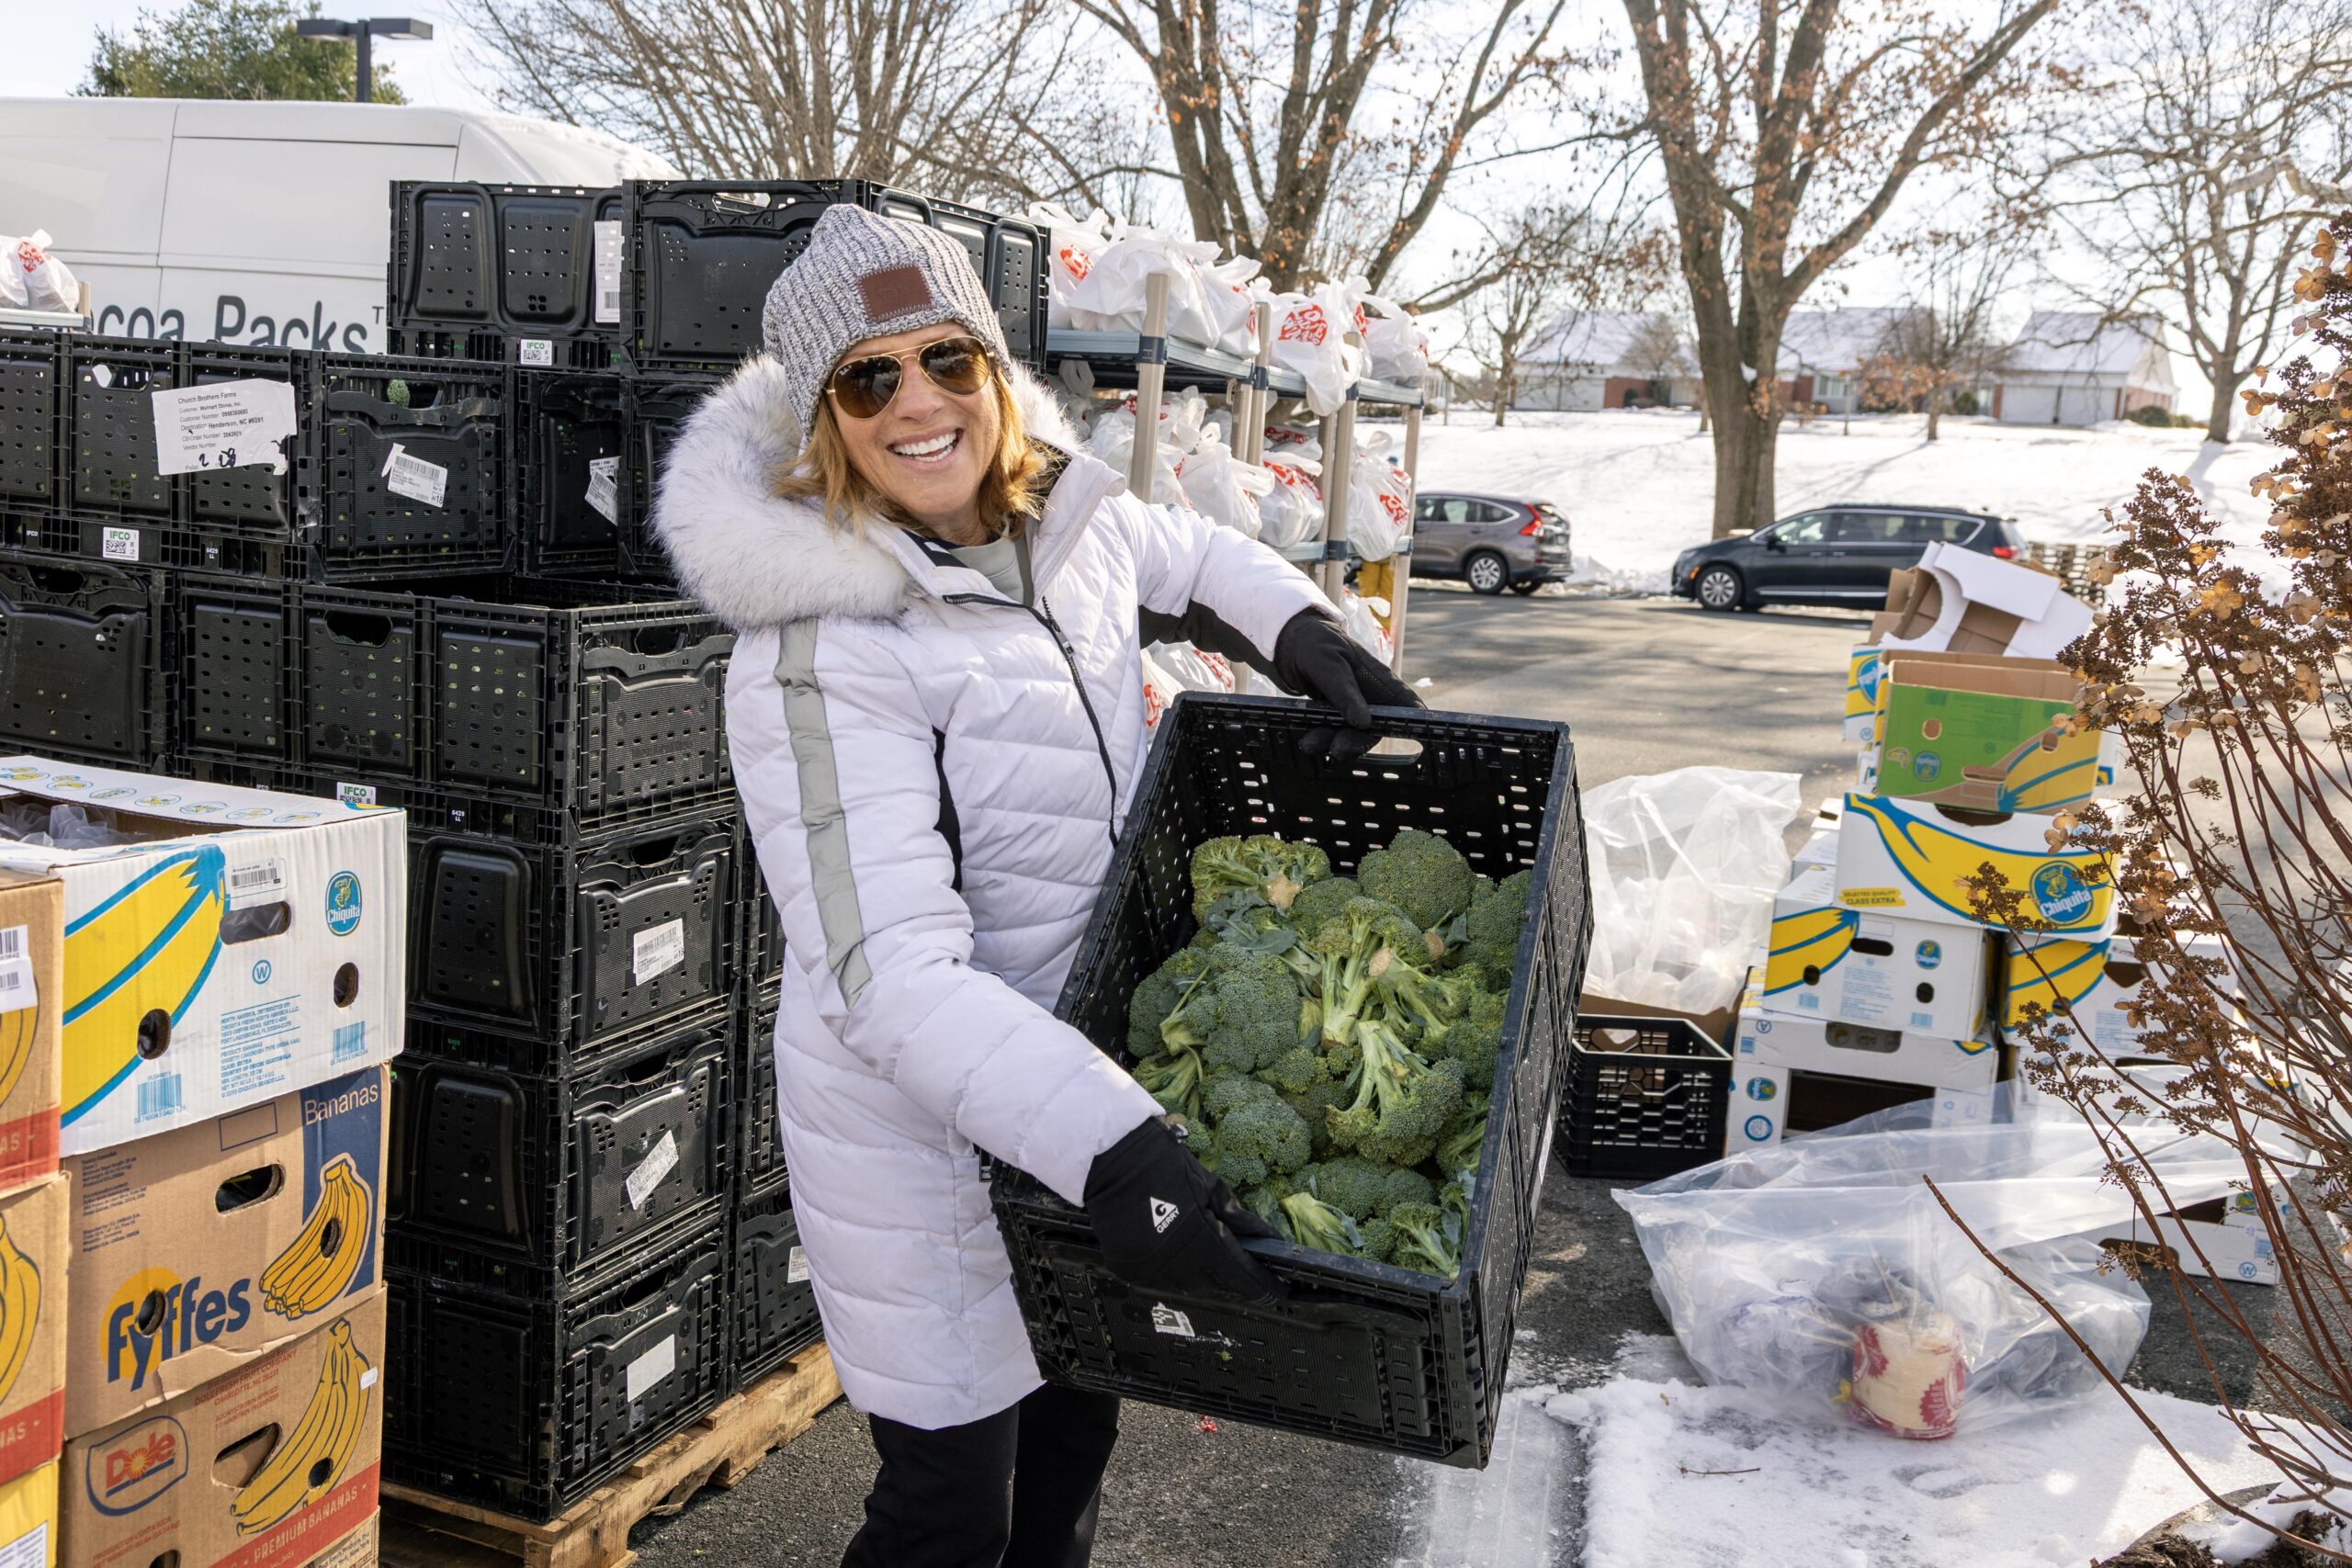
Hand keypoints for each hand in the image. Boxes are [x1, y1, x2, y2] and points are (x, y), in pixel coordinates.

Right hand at [1083, 1119, 1283, 1304]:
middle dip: (1220, 1266)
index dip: (1262, 1286)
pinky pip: (1156, 1276)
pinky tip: (1161, 1240)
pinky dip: (1164, 1264)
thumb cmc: (1165, 1167)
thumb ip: (1238, 1218)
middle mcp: (1178, 1266)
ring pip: (1183, 1281)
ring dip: (1192, 1267)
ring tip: (1184, 1238)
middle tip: (1216, 1243)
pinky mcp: (1128, 1271)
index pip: (1242, 1276)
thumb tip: (1265, 1237)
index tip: (1276, 1292)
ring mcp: (1150, 1271)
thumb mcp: (1210, 1187)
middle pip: (1212, 1280)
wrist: (1114, 1161)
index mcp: (1203, 1243)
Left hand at [1270, 610, 1422, 761]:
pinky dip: (1319, 739)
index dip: (1413, 724)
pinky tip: (1306, 739)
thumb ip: (1345, 691)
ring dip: (1332, 743)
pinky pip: (1331, 734)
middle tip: (1338, 749)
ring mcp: (1352, 710)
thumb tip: (1364, 723)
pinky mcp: (1334, 718)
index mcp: (1380, 680)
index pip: (1407, 705)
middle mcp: (1371, 699)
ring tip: (1309, 743)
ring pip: (1350, 736)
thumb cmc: (1315, 643)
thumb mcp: (1327, 662)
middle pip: (1376, 730)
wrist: (1291, 645)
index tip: (1407, 740)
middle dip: (1357, 742)